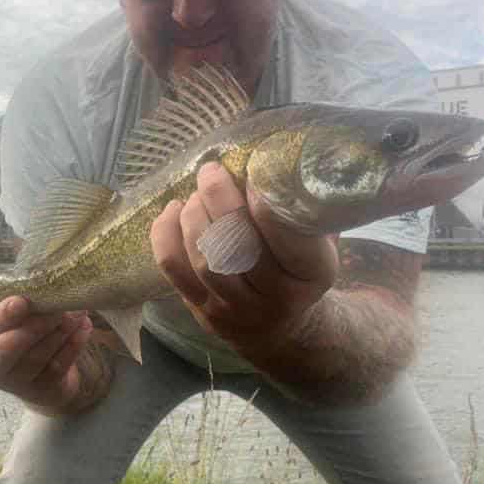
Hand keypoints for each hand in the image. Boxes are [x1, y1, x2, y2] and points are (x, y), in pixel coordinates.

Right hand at [0, 297, 95, 414]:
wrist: (41, 380)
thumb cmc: (25, 341)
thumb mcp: (15, 324)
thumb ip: (22, 309)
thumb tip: (43, 287)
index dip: (5, 315)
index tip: (22, 301)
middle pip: (13, 347)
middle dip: (38, 324)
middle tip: (60, 307)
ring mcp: (18, 384)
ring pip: (39, 356)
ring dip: (61, 331)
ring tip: (78, 312)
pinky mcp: (44, 390)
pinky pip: (60, 365)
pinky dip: (74, 344)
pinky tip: (84, 327)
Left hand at [150, 162, 338, 356]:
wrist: (279, 327)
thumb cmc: (297, 268)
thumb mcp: (318, 239)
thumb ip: (302, 206)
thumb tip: (278, 156)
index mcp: (312, 273)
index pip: (288, 238)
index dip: (265, 202)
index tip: (253, 172)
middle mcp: (276, 297)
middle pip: (239, 247)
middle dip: (219, 200)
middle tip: (211, 171)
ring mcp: (236, 308)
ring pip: (205, 259)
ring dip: (194, 215)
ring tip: (196, 193)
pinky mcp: (202, 311)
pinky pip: (173, 269)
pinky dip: (165, 234)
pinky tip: (173, 209)